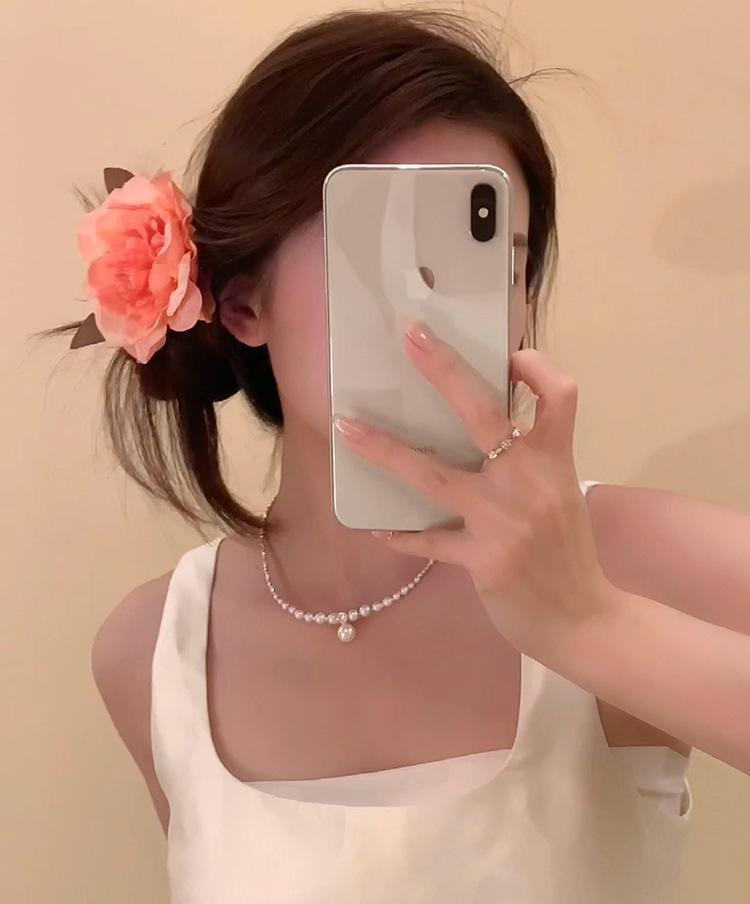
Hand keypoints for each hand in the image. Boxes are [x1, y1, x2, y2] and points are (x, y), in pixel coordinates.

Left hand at [332, 319, 619, 659]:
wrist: (584, 622)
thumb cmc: (571, 555)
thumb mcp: (561, 496)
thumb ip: (530, 463)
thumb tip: (487, 432)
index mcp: (556, 461)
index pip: (559, 395)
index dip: (537, 367)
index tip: (510, 354)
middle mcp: (529, 482)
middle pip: (482, 413)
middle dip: (443, 369)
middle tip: (410, 336)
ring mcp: (502, 520)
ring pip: (432, 474)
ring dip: (384, 450)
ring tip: (346, 428)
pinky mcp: (481, 559)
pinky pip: (426, 540)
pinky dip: (401, 534)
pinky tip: (377, 530)